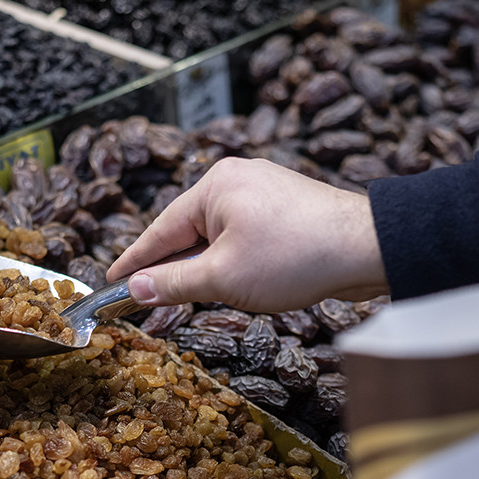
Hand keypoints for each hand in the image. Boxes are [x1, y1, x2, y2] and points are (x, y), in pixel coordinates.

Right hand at [107, 158, 387, 312]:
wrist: (367, 248)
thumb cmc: (295, 257)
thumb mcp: (223, 278)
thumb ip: (174, 283)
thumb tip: (135, 288)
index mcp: (214, 186)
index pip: (160, 230)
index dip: (134, 261)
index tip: (110, 281)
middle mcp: (237, 178)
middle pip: (189, 231)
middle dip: (173, 267)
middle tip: (148, 300)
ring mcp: (265, 190)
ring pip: (219, 236)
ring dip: (207, 267)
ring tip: (197, 297)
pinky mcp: (288, 207)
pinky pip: (246, 235)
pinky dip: (235, 259)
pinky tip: (239, 282)